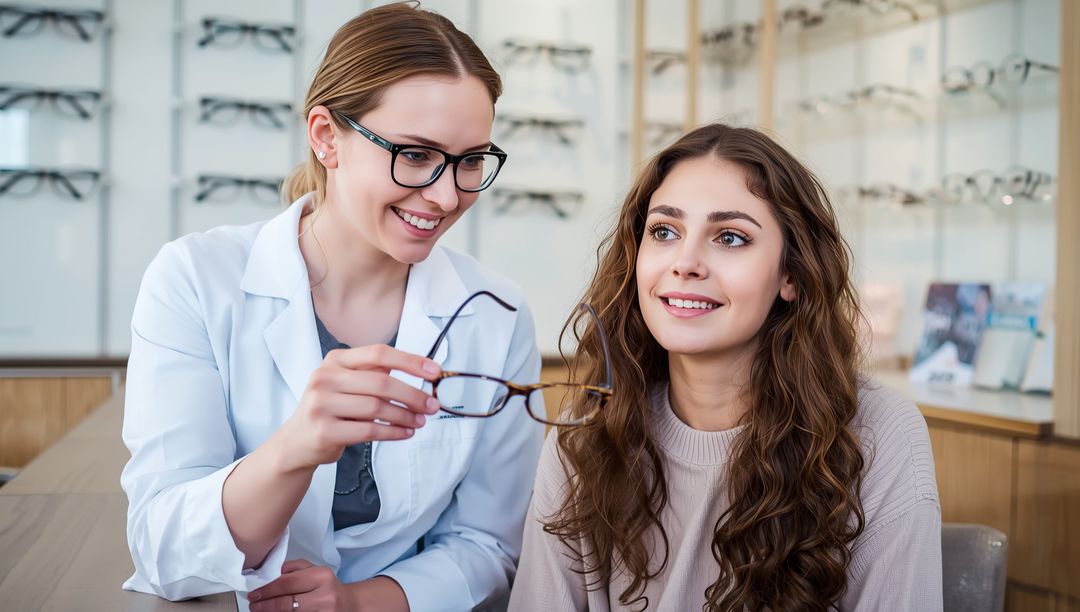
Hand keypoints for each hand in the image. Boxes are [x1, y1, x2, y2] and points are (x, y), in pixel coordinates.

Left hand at [249, 559, 351, 611]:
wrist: (349, 605)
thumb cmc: (328, 586)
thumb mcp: (314, 570)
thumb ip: (293, 568)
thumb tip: (270, 574)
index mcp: (322, 577)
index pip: (288, 583)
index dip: (268, 589)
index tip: (254, 593)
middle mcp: (325, 596)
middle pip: (287, 603)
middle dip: (266, 605)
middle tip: (253, 605)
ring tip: (261, 610)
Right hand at [275, 344, 441, 471]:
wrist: (296, 442)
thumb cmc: (331, 409)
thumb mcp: (347, 384)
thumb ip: (376, 374)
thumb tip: (421, 372)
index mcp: (335, 360)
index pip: (378, 353)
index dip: (410, 361)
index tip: (434, 372)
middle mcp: (325, 378)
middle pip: (381, 383)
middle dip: (413, 395)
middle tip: (432, 406)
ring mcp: (322, 404)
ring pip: (377, 408)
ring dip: (405, 416)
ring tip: (420, 421)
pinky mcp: (325, 430)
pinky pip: (369, 430)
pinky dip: (393, 432)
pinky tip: (405, 433)